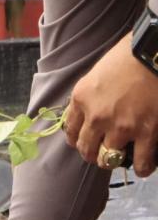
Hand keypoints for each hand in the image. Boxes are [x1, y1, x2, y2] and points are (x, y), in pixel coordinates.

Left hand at [65, 32, 157, 175]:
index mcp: (81, 99)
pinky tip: (144, 166)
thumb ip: (90, 96)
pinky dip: (143, 167)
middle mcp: (96, 116)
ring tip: (121, 158)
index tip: (84, 141)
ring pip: (109, 158)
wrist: (153, 51)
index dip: (77, 140)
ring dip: (114, 161)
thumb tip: (89, 112)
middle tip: (102, 153)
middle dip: (93, 154)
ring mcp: (121, 126)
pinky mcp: (146, 131)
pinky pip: (141, 161)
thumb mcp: (96, 74)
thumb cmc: (128, 56)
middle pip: (86, 149)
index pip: (70, 131)